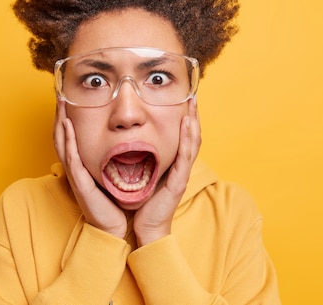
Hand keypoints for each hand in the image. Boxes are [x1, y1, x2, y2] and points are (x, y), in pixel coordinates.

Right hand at [54, 100, 127, 237]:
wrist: (114, 227)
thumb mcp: (114, 174)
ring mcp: (75, 175)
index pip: (71, 136)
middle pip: (61, 136)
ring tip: (60, 104)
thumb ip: (114, 158)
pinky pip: (71, 158)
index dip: (67, 116)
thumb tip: (126, 139)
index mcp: (82, 165)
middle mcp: (75, 168)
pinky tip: (67, 126)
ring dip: (60, 122)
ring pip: (62, 143)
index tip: (69, 97)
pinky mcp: (79, 182)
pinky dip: (68, 141)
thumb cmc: (114, 203)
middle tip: (59, 94)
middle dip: (59, 114)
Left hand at [133, 97, 201, 245]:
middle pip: (192, 135)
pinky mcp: (179, 180)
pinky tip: (187, 123)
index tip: (183, 99)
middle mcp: (180, 166)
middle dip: (193, 114)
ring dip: (194, 121)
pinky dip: (188, 137)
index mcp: (172, 164)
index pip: (182, 137)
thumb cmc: (142, 204)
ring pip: (193, 141)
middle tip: (192, 94)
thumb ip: (140, 160)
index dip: (185, 118)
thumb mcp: (141, 175)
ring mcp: (182, 173)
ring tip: (193, 103)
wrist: (146, 228)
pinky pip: (186, 155)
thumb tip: (129, 142)